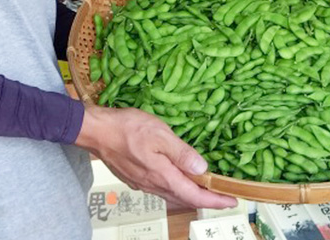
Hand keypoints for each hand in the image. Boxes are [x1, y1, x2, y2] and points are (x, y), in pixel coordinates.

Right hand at [75, 105, 237, 208]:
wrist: (97, 131)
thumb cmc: (128, 128)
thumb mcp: (159, 134)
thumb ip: (181, 153)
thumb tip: (202, 169)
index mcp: (162, 175)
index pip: (194, 195)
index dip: (215, 200)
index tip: (232, 200)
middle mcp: (153, 184)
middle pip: (185, 198)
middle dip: (206, 199)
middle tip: (224, 195)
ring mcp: (143, 183)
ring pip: (173, 195)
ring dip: (191, 195)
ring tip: (205, 189)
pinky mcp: (136, 177)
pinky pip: (161, 189)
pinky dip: (176, 188)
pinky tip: (178, 179)